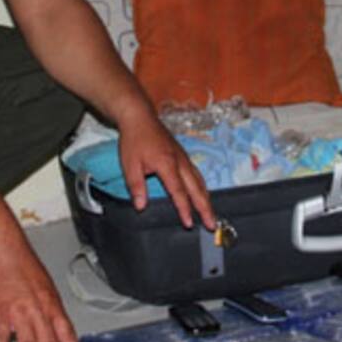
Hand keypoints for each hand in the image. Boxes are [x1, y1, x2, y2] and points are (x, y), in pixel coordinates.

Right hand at [0, 242, 84, 341]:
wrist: (5, 255)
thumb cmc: (26, 270)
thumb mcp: (48, 290)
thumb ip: (52, 314)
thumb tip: (59, 335)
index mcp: (53, 307)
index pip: (67, 335)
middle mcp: (38, 312)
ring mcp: (19, 315)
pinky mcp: (0, 315)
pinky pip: (0, 339)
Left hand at [117, 108, 216, 230]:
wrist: (140, 117)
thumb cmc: (134, 140)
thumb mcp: (130, 165)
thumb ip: (136, 187)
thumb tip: (141, 206)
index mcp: (167, 164)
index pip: (179, 192)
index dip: (184, 209)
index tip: (189, 223)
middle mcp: (180, 161)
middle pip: (196, 189)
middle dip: (205, 208)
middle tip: (212, 224)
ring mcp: (184, 157)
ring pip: (200, 181)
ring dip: (206, 199)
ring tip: (210, 213)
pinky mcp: (183, 155)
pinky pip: (197, 174)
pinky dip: (202, 187)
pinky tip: (202, 194)